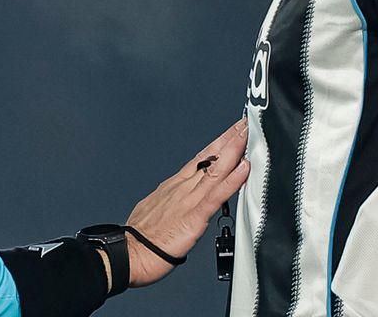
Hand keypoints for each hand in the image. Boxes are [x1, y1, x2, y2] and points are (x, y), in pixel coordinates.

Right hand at [123, 118, 249, 286]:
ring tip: (247, 134)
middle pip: (209, 157)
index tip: (231, 131)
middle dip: (228, 139)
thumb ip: (173, 201)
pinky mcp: (194, 216)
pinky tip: (244, 168)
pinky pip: (217, 195)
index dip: (217, 144)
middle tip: (244, 123)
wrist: (130, 254)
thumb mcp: (157, 209)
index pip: (200, 158)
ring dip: (234, 150)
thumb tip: (181, 199)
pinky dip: (232, 179)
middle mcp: (182, 187)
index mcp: (174, 186)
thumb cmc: (142, 240)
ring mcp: (188, 199)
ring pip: (215, 169)